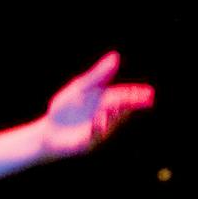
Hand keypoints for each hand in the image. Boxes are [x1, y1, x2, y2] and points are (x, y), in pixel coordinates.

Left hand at [38, 51, 154, 160]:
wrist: (49, 129)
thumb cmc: (66, 107)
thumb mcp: (81, 87)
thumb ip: (98, 75)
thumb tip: (116, 56)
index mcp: (106, 100)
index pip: (125, 95)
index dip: (137, 94)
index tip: (148, 92)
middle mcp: (107, 115)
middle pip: (122, 108)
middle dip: (133, 104)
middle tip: (145, 100)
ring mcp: (100, 130)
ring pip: (111, 122)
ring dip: (115, 114)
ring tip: (117, 106)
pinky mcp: (88, 142)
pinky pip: (95, 135)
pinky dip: (97, 128)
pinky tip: (98, 121)